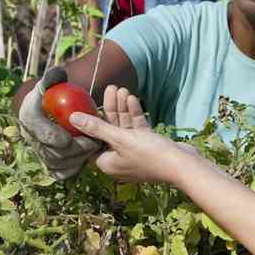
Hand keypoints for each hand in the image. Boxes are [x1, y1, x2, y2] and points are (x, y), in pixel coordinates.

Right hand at [16, 66, 100, 179]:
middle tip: (95, 143)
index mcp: (29, 118)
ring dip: (78, 159)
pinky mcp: (47, 162)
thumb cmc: (54, 92)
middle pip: (53, 152)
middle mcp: (30, 137)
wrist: (49, 109)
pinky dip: (74, 168)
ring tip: (93, 149)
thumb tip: (58, 74)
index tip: (80, 135)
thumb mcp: (53, 82)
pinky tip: (86, 159)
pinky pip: (60, 172)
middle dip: (76, 150)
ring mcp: (38, 151)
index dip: (60, 138)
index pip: (44, 134)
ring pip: (58, 164)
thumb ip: (54, 77)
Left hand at [71, 86, 200, 184]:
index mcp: (107, 163)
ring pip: (123, 127)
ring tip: (121, 88)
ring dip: (123, 108)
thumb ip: (96, 128)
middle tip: (110, 88)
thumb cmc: (149, 155)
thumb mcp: (120, 139)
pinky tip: (133, 98)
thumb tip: (72, 119)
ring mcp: (134, 153)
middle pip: (108, 130)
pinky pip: (136, 129)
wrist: (182, 165)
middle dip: (110, 109)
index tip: (88, 104)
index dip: (89, 122)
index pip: (91, 141)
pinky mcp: (147, 146)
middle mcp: (118, 159)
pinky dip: (134, 115)